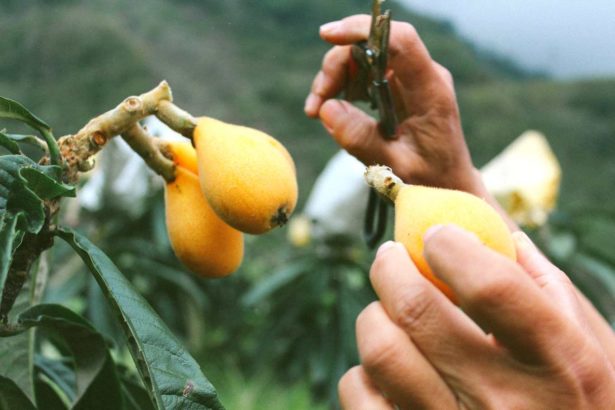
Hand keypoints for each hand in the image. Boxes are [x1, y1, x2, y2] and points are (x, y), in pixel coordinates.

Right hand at [305, 15, 478, 192]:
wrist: (448, 185)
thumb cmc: (431, 179)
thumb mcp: (395, 168)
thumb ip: (362, 140)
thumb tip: (327, 109)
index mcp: (430, 91)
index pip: (400, 41)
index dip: (363, 31)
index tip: (328, 36)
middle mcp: (421, 77)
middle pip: (372, 48)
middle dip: (336, 67)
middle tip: (315, 104)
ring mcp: (409, 81)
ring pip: (363, 58)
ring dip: (335, 79)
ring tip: (316, 111)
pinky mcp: (397, 88)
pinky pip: (364, 74)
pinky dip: (342, 87)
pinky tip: (332, 111)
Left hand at [339, 225, 614, 408]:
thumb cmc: (572, 408)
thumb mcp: (589, 354)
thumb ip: (546, 290)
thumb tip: (500, 235)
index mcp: (559, 367)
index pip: (490, 287)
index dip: (451, 246)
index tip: (436, 235)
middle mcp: (505, 404)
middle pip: (415, 309)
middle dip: (390, 265)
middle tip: (390, 256)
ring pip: (380, 348)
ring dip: (376, 316)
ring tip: (390, 314)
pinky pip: (359, 391)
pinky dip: (364, 371)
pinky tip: (389, 368)